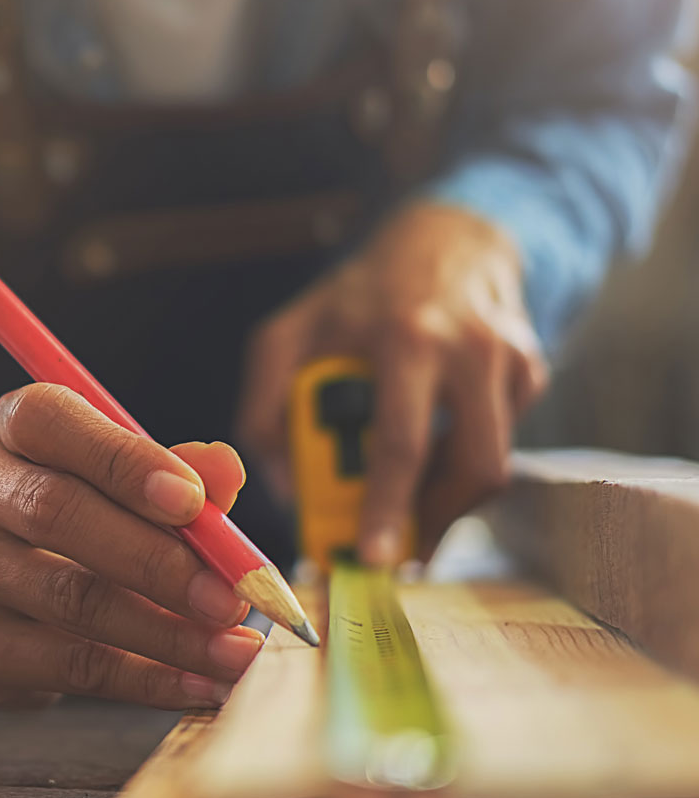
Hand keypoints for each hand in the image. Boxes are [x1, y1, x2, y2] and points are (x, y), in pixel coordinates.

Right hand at [0, 384, 261, 716]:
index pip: (51, 424)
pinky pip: (71, 667)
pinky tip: (201, 686)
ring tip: (235, 651)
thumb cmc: (75, 510)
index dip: (125, 461)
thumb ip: (177, 469)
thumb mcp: (118, 475)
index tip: (194, 502)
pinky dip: (148, 681)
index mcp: (10, 428)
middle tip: (231, 598)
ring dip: (168, 634)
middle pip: (59, 514)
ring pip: (72, 601)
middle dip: (157, 561)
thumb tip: (227, 471)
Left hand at [238, 203, 547, 562]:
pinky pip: (502, 442)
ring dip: (448, 499)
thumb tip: (286, 490)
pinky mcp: (532, 370)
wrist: (446, 240)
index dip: (387, 508)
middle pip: (473, 468)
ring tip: (408, 502)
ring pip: (492, 467)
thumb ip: (265, 407)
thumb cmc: (357, 296)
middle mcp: (470, 348)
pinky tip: (435, 446)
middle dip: (434, 524)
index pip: (401, 443)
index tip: (373, 557)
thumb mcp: (289, 334)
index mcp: (405, 338)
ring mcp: (510, 359)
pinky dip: (464, 462)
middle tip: (399, 554)